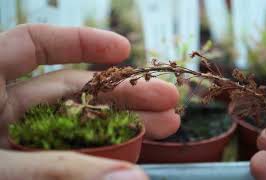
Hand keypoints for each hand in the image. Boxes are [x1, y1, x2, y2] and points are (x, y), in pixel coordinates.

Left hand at [0, 24, 179, 179]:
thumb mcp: (3, 172)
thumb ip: (60, 168)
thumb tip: (132, 178)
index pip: (32, 44)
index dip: (80, 40)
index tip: (124, 49)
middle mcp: (4, 110)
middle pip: (71, 89)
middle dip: (123, 92)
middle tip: (167, 100)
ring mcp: (20, 138)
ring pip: (80, 121)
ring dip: (123, 122)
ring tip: (166, 124)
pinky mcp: (33, 161)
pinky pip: (74, 148)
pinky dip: (104, 148)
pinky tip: (134, 146)